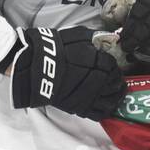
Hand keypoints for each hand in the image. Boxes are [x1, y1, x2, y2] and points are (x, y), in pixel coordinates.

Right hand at [9, 26, 125, 119]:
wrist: (33, 67)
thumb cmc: (52, 50)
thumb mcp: (75, 36)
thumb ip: (93, 37)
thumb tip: (107, 37)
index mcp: (94, 61)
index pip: (112, 66)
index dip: (112, 65)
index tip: (110, 65)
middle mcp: (95, 80)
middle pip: (114, 82)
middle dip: (116, 80)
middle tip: (115, 78)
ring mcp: (88, 95)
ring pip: (111, 100)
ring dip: (116, 96)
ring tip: (114, 92)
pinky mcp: (80, 107)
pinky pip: (99, 113)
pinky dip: (105, 109)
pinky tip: (105, 104)